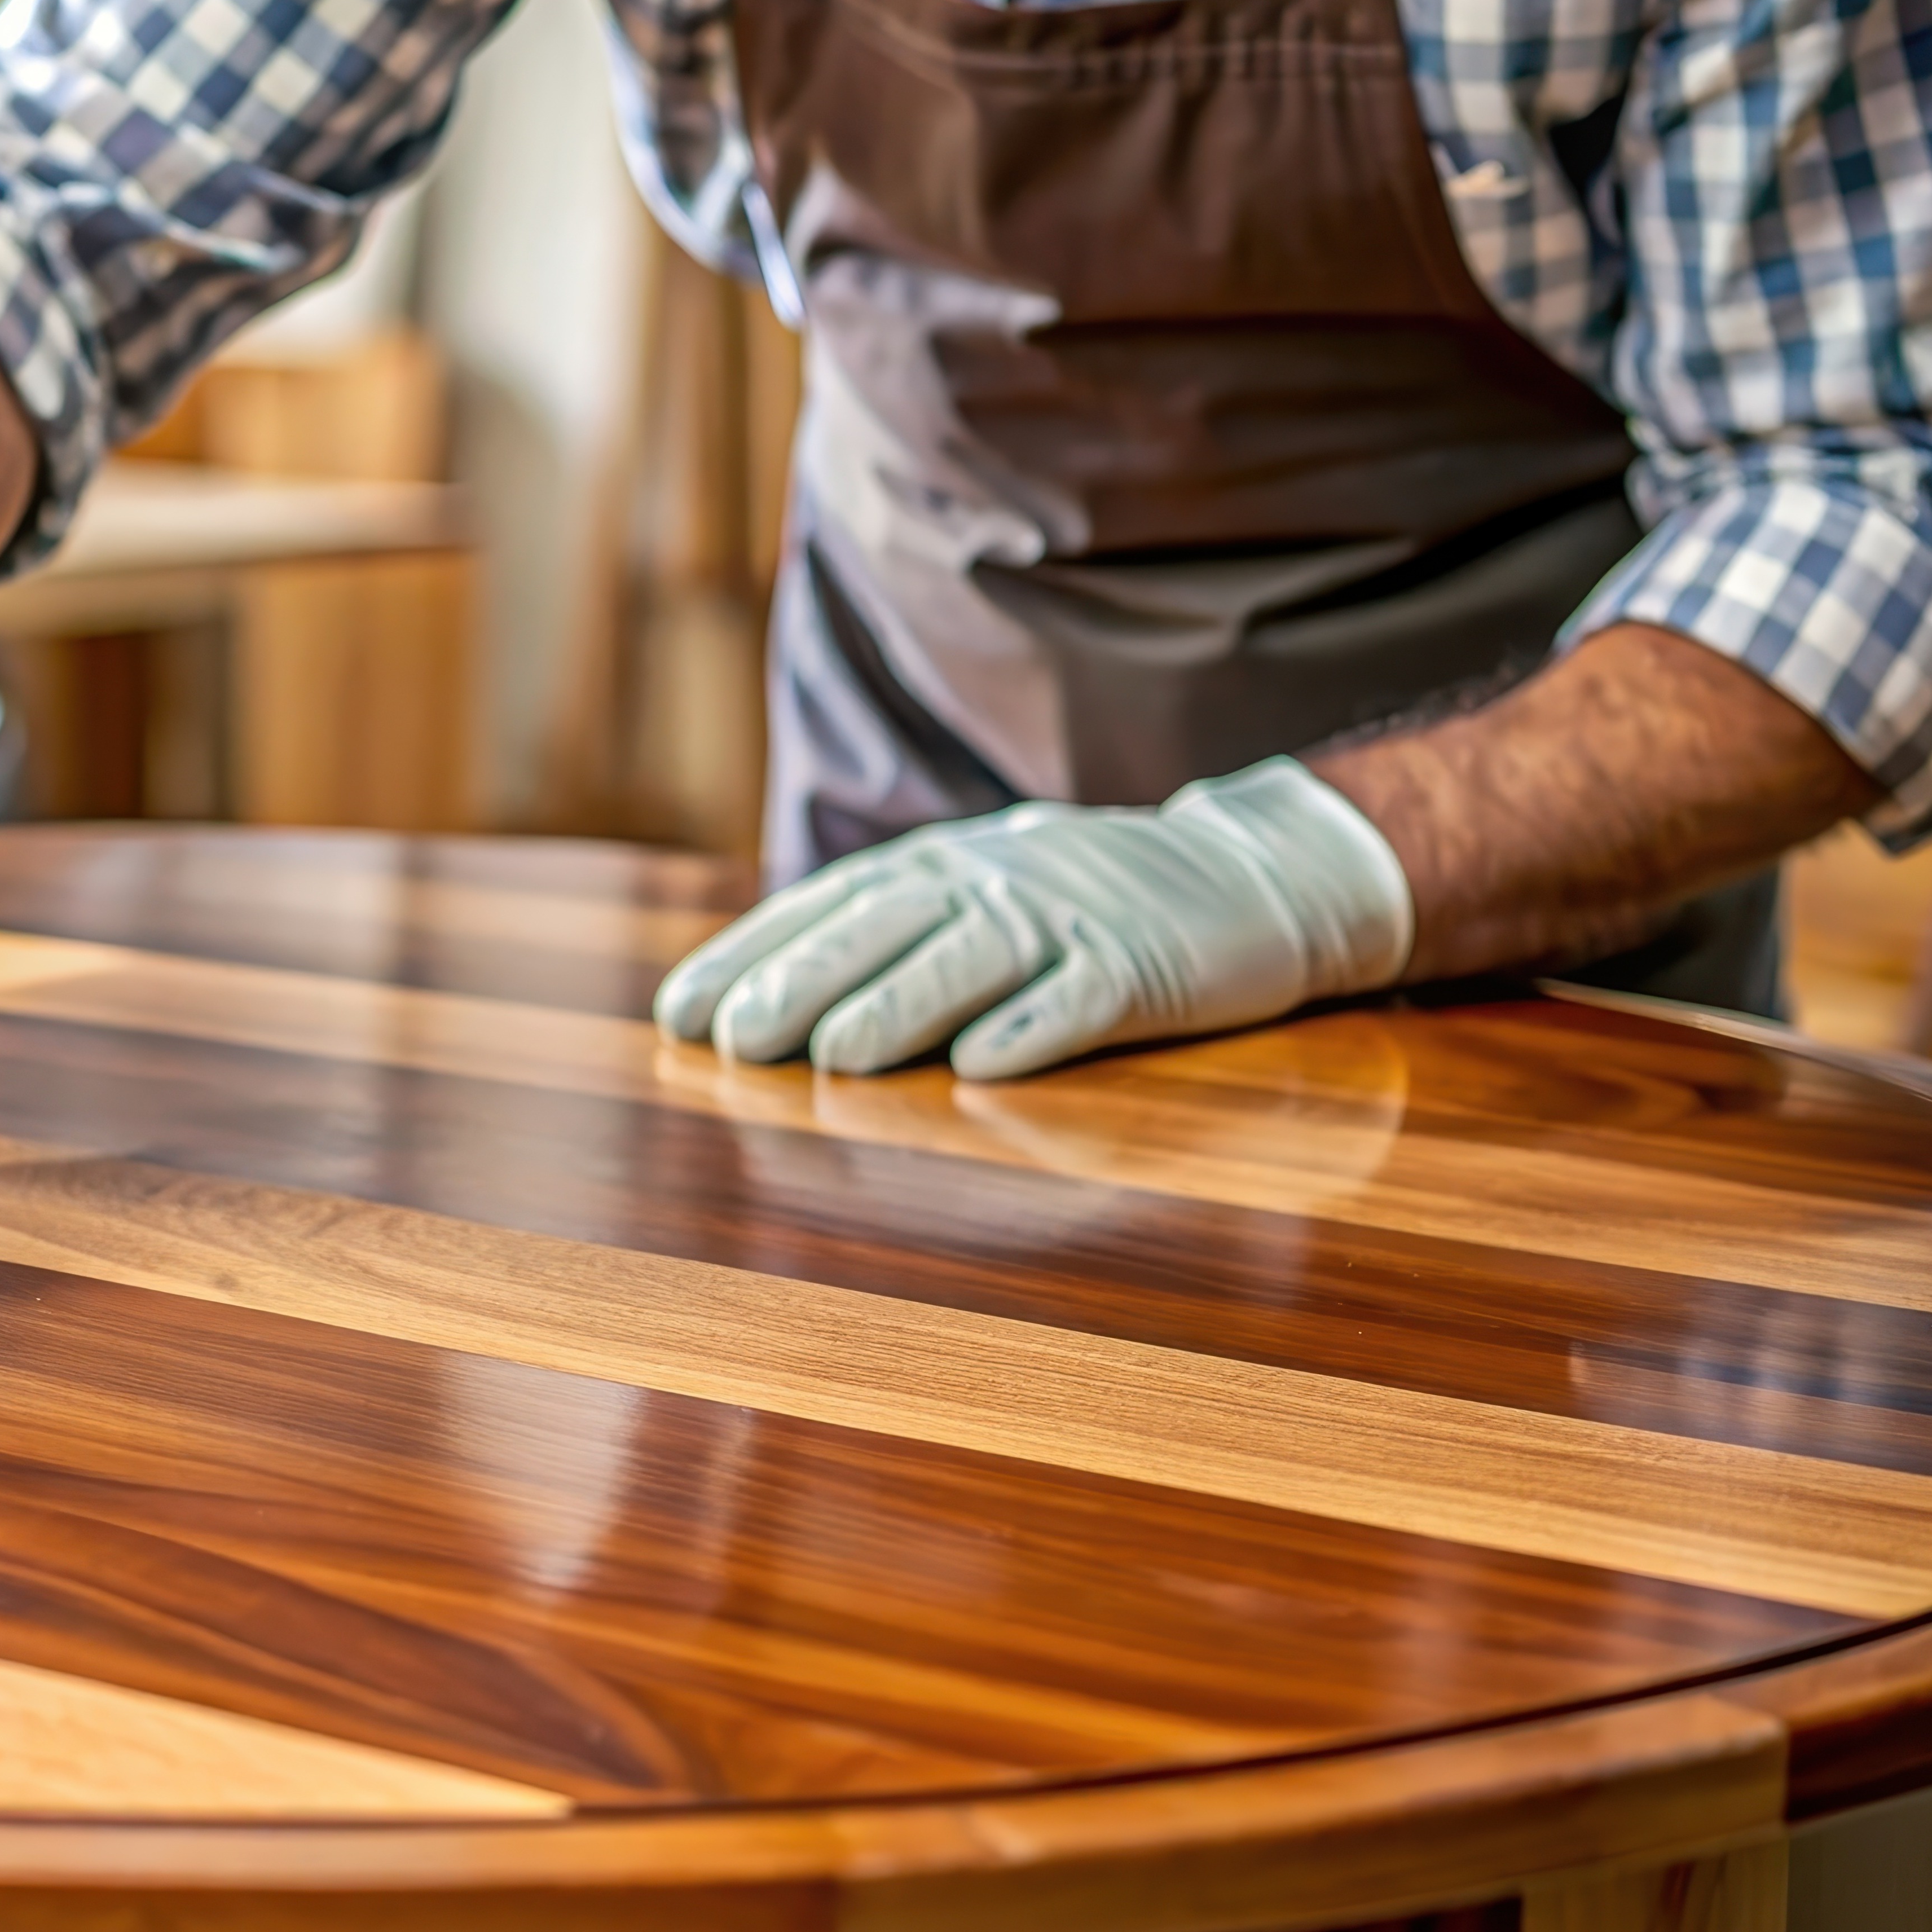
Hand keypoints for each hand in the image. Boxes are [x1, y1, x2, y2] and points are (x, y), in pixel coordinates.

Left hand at [652, 758, 1414, 1078]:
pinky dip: (1036, 1027)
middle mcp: (996, 881)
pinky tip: (986, 1066)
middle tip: (736, 1037)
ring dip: (903, 1007)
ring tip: (837, 1056)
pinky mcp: (1146, 967)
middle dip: (805, 979)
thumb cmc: (1085, 902)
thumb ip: (890, 928)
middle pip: (888, 927)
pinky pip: (1085, 997)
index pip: (829, 906)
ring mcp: (1073, 920)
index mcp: (947, 865)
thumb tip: (761, 991)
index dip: (753, 955)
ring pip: (974, 959)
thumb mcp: (981, 888)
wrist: (1250, 875)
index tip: (681, 1012)